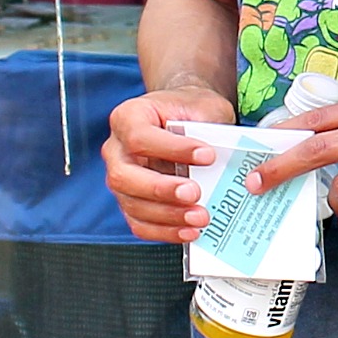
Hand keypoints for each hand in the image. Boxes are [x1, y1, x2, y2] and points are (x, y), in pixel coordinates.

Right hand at [103, 83, 237, 240]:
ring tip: (200, 217)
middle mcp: (116, 149)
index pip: (139, 137)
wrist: (183, 119)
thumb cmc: (190, 111)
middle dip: (161, 189)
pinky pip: (139, 223)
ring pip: (132, 204)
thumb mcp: (202, 106)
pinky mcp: (131, 202)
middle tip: (194, 193)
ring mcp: (120, 178)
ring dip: (168, 215)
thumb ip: (207, 126)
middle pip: (124, 176)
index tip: (207, 156)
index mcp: (128, 117)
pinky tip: (189, 231)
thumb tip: (221, 157)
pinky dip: (164, 231)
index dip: (172, 149)